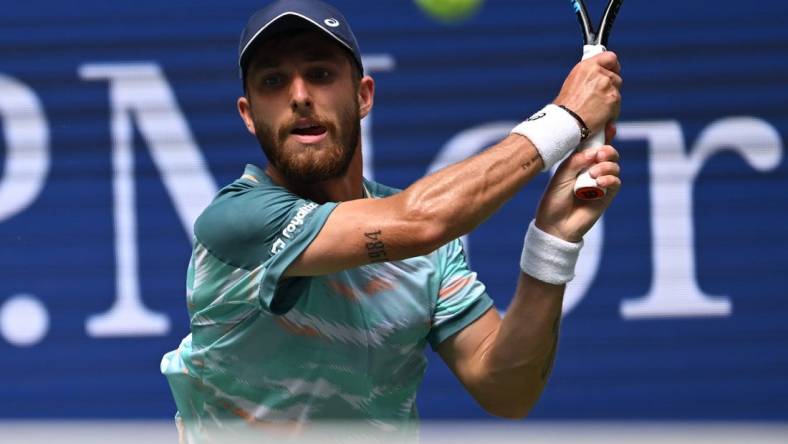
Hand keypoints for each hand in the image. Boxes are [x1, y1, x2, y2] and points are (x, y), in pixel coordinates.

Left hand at [535, 124, 620, 242]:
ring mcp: (600, 183)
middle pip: (609, 153)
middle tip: (599, 155)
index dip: (604, 135)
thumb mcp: (561, 176)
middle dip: (608, 150)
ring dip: (607, 166)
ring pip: (614, 166)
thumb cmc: (554, 199)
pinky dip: (611, 179)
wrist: (555, 225)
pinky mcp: (606, 196)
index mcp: (579, 162)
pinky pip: (616, 183)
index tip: (610, 127)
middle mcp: (591, 170)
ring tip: (595, 174)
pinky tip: (601, 182)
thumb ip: (577, 161)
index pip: (594, 145)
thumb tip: (595, 151)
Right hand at [553, 52, 621, 134]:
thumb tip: (600, 78)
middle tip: (599, 99)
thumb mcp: (573, 84)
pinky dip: (610, 114)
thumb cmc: (564, 108)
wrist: (566, 122)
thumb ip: (588, 78)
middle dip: (610, 88)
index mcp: (586, 67)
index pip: (609, 57)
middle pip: (615, 77)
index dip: (613, 66)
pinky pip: (617, 107)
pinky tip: (599, 118)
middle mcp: (598, 72)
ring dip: (610, 102)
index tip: (613, 70)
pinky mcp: (613, 98)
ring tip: (595, 111)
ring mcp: (607, 85)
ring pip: (617, 93)